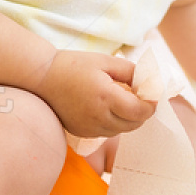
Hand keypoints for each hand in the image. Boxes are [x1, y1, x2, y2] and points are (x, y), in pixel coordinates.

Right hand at [34, 49, 156, 139]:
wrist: (42, 78)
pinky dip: (114, 123)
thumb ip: (130, 71)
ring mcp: (89, 128)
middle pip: (134, 124)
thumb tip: (149, 82)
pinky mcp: (81, 133)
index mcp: (106, 97)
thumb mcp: (105, 61)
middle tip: (140, 97)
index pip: (140, 111)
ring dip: (128, 119)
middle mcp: (98, 117)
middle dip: (142, 112)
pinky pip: (107, 132)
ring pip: (121, 130)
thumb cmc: (73, 65)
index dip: (151, 105)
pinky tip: (107, 107)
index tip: (153, 96)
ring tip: (122, 101)